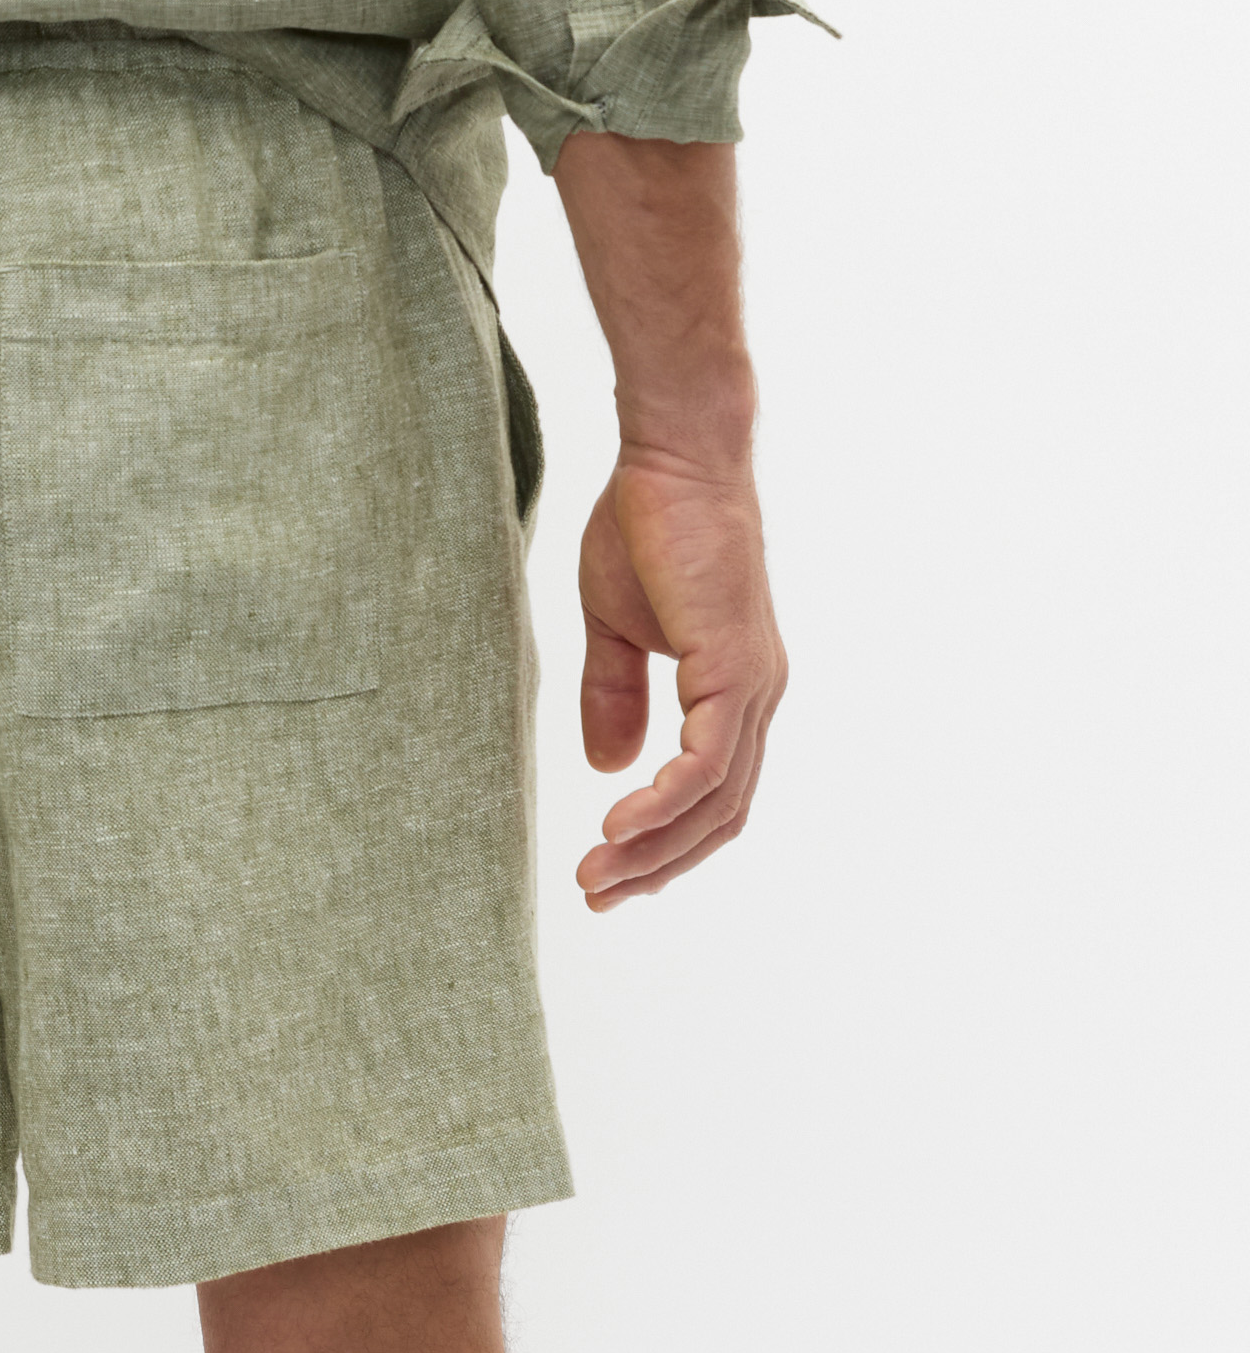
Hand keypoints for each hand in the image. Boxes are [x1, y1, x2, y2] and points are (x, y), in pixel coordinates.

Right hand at [573, 445, 786, 910]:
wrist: (672, 457)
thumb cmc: (645, 524)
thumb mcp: (614, 625)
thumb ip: (613, 694)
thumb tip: (611, 770)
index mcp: (734, 690)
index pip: (712, 795)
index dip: (663, 841)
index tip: (606, 868)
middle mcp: (756, 698)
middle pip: (720, 816)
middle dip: (657, 866)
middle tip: (596, 894)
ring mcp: (753, 687)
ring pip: (716, 802)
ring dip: (655, 849)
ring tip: (597, 875)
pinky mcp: (736, 669)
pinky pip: (706, 764)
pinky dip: (666, 805)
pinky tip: (620, 824)